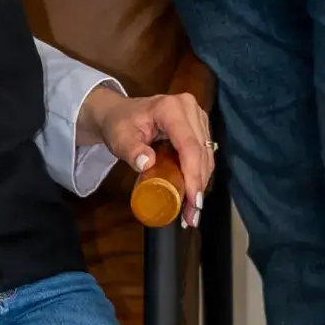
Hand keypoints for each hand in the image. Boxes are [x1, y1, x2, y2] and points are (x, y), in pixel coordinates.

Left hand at [79, 85, 213, 226]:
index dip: (193, 175)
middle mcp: (188, 108)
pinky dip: (199, 175)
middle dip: (198, 186)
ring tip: (191, 212)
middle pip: (201, 152)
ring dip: (201, 184)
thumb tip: (146, 162)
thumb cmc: (119, 124)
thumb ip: (131, 150)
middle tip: (191, 216)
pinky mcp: (199, 126)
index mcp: (170, 108)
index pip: (188, 145)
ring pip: (206, 155)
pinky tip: (193, 195)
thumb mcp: (119, 138)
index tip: (193, 202)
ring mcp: (196, 116)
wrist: (119, 113)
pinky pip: (204, 154)